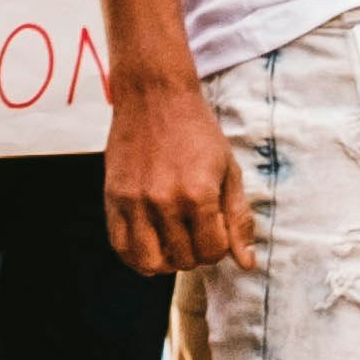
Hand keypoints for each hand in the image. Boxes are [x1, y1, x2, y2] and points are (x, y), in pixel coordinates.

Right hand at [105, 84, 251, 272]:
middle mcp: (165, 202)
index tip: (216, 229)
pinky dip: (135, 257)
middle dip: (196, 253)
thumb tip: (246, 263)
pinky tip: (149, 246)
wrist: (154, 95)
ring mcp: (135, 201)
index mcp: (199, 195)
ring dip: (167, 260)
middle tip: (195, 231)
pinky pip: (121, 246)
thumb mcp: (228, 170)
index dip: (219, 247)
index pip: (213, 252)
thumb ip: (238, 219)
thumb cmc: (197, 131)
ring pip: (150, 262)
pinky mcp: (113, 198)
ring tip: (173, 243)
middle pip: (184, 259)